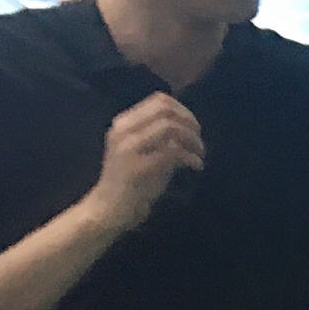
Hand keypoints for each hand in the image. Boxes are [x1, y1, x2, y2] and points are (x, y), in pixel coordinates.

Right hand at [84, 92, 204, 235]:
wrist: (110, 209)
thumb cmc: (131, 181)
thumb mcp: (143, 150)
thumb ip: (160, 134)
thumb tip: (189, 124)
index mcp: (123, 123)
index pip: (159, 100)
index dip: (184, 111)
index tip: (194, 128)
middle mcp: (123, 130)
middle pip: (166, 110)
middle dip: (190, 123)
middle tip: (198, 142)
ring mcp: (128, 148)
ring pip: (170, 127)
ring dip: (192, 140)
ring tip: (199, 155)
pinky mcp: (138, 167)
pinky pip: (173, 151)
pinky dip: (191, 157)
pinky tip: (196, 166)